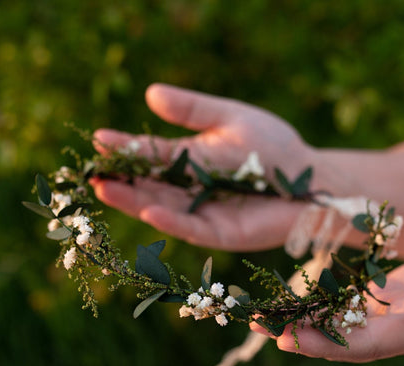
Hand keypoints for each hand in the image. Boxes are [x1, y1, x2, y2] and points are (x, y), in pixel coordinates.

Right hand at [91, 83, 313, 250]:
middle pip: (150, 186)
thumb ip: (193, 110)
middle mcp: (190, 190)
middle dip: (122, 181)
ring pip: (163, 209)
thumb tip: (150, 94)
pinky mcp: (221, 234)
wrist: (312, 178)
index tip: (99, 140)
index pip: (151, 156)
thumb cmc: (274, 147)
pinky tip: (149, 210)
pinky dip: (170, 220)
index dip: (126, 149)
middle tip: (92, 173)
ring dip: (135, 201)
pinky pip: (192, 228)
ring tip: (106, 189)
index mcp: (190, 161)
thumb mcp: (229, 118)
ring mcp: (204, 214)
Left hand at [250, 228, 403, 361]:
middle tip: (257, 327)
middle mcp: (398, 330)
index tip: (290, 340)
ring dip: (301, 322)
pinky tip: (292, 299)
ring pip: (339, 325)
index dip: (327, 344)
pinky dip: (318, 304)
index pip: (365, 345)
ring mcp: (389, 317)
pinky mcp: (385, 301)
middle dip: (300, 336)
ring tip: (262, 316)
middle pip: (342, 341)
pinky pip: (346, 307)